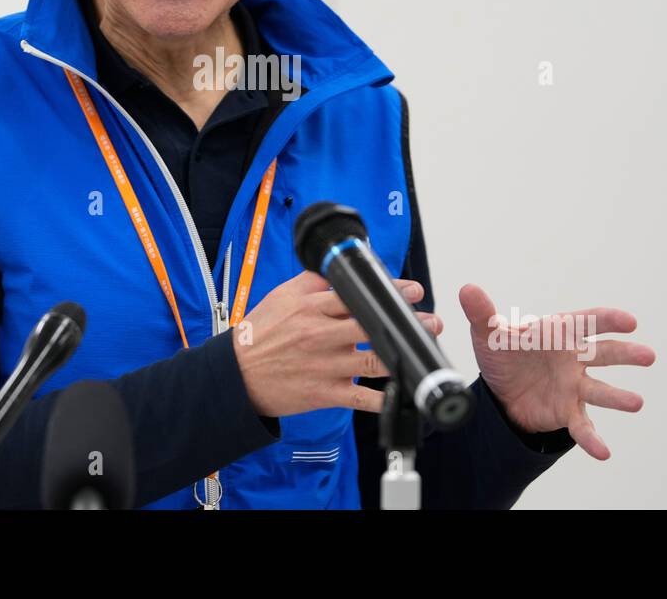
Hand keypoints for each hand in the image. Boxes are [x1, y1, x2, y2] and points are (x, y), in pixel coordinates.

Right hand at [233, 270, 442, 418]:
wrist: (236, 375)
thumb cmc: (259, 335)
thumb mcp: (281, 297)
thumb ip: (311, 282)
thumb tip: (339, 268)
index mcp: (310, 307)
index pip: (357, 295)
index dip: (389, 292)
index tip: (411, 290)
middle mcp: (320, 334)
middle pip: (372, 325)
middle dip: (407, 322)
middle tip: (430, 320)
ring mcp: (325, 365)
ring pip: (374, 359)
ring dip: (404, 353)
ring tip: (425, 347)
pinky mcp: (325, 392)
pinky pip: (362, 397)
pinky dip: (385, 398)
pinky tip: (404, 392)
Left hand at [458, 284, 655, 459]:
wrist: (499, 388)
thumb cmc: (504, 352)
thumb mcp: (488, 332)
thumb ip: (482, 313)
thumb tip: (467, 290)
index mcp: (559, 333)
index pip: (587, 322)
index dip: (608, 320)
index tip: (628, 321)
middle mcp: (573, 359)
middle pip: (604, 354)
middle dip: (626, 354)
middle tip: (648, 356)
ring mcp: (574, 386)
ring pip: (600, 390)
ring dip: (618, 396)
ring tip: (636, 402)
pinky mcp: (567, 411)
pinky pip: (582, 426)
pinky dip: (592, 439)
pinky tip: (603, 452)